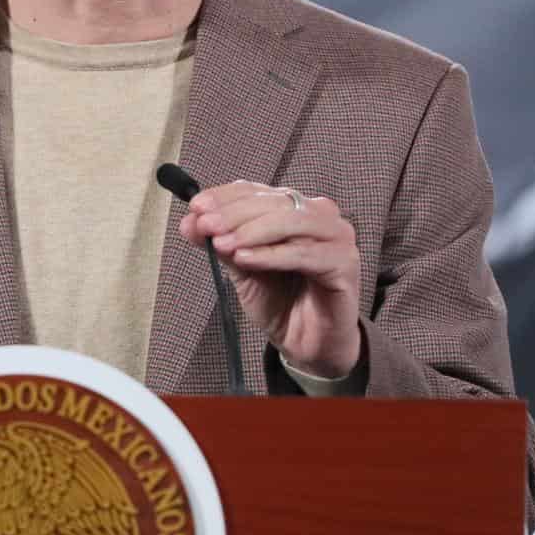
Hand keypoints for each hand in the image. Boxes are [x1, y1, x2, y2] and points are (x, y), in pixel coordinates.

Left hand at [179, 180, 360, 378]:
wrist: (307, 343)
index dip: (225, 196)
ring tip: (222, 244)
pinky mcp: (345, 264)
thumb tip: (189, 221)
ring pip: (292, 222)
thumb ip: (220, 243)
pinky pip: (305, 254)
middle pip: (274, 202)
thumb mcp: (241, 268)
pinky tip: (245, 259)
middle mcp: (320, 216)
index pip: (257, 191)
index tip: (196, 207)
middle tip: (205, 225)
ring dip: (252, 231)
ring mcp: (337, 238)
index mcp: (294, 209)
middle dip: (234, 213)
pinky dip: (271, 254)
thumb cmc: (280, 300)